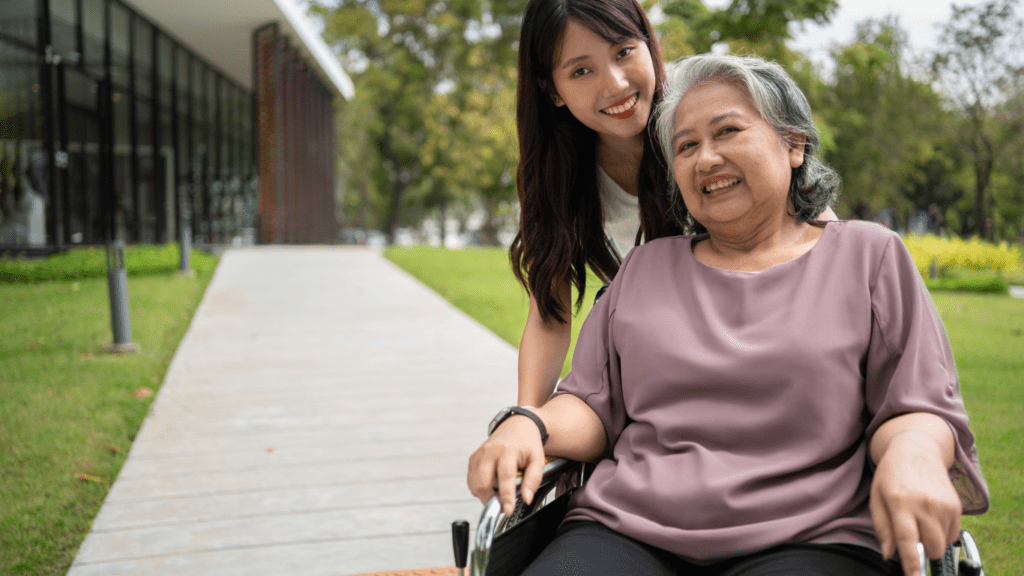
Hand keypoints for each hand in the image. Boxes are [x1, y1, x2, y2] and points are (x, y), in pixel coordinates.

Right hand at [467, 415, 546, 515]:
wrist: (517, 425)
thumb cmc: (528, 444)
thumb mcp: (538, 460)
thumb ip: (533, 480)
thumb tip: (526, 499)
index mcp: (508, 451)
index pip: (505, 477)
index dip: (506, 497)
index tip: (507, 511)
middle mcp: (490, 451)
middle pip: (483, 482)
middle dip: (490, 499)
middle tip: (501, 506)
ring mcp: (480, 454)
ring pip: (474, 483)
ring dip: (483, 495)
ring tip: (496, 495)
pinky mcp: (473, 457)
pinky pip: (471, 479)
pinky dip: (478, 487)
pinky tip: (490, 486)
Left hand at [870, 431, 961, 575]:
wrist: (915, 450)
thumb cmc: (891, 475)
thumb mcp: (877, 497)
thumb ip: (882, 528)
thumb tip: (888, 554)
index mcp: (900, 503)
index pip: (907, 541)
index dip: (912, 564)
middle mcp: (924, 504)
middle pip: (932, 548)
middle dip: (923, 551)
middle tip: (912, 533)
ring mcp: (943, 505)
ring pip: (943, 543)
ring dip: (932, 541)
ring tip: (920, 520)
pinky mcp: (956, 505)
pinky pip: (953, 534)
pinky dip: (943, 533)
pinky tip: (931, 516)